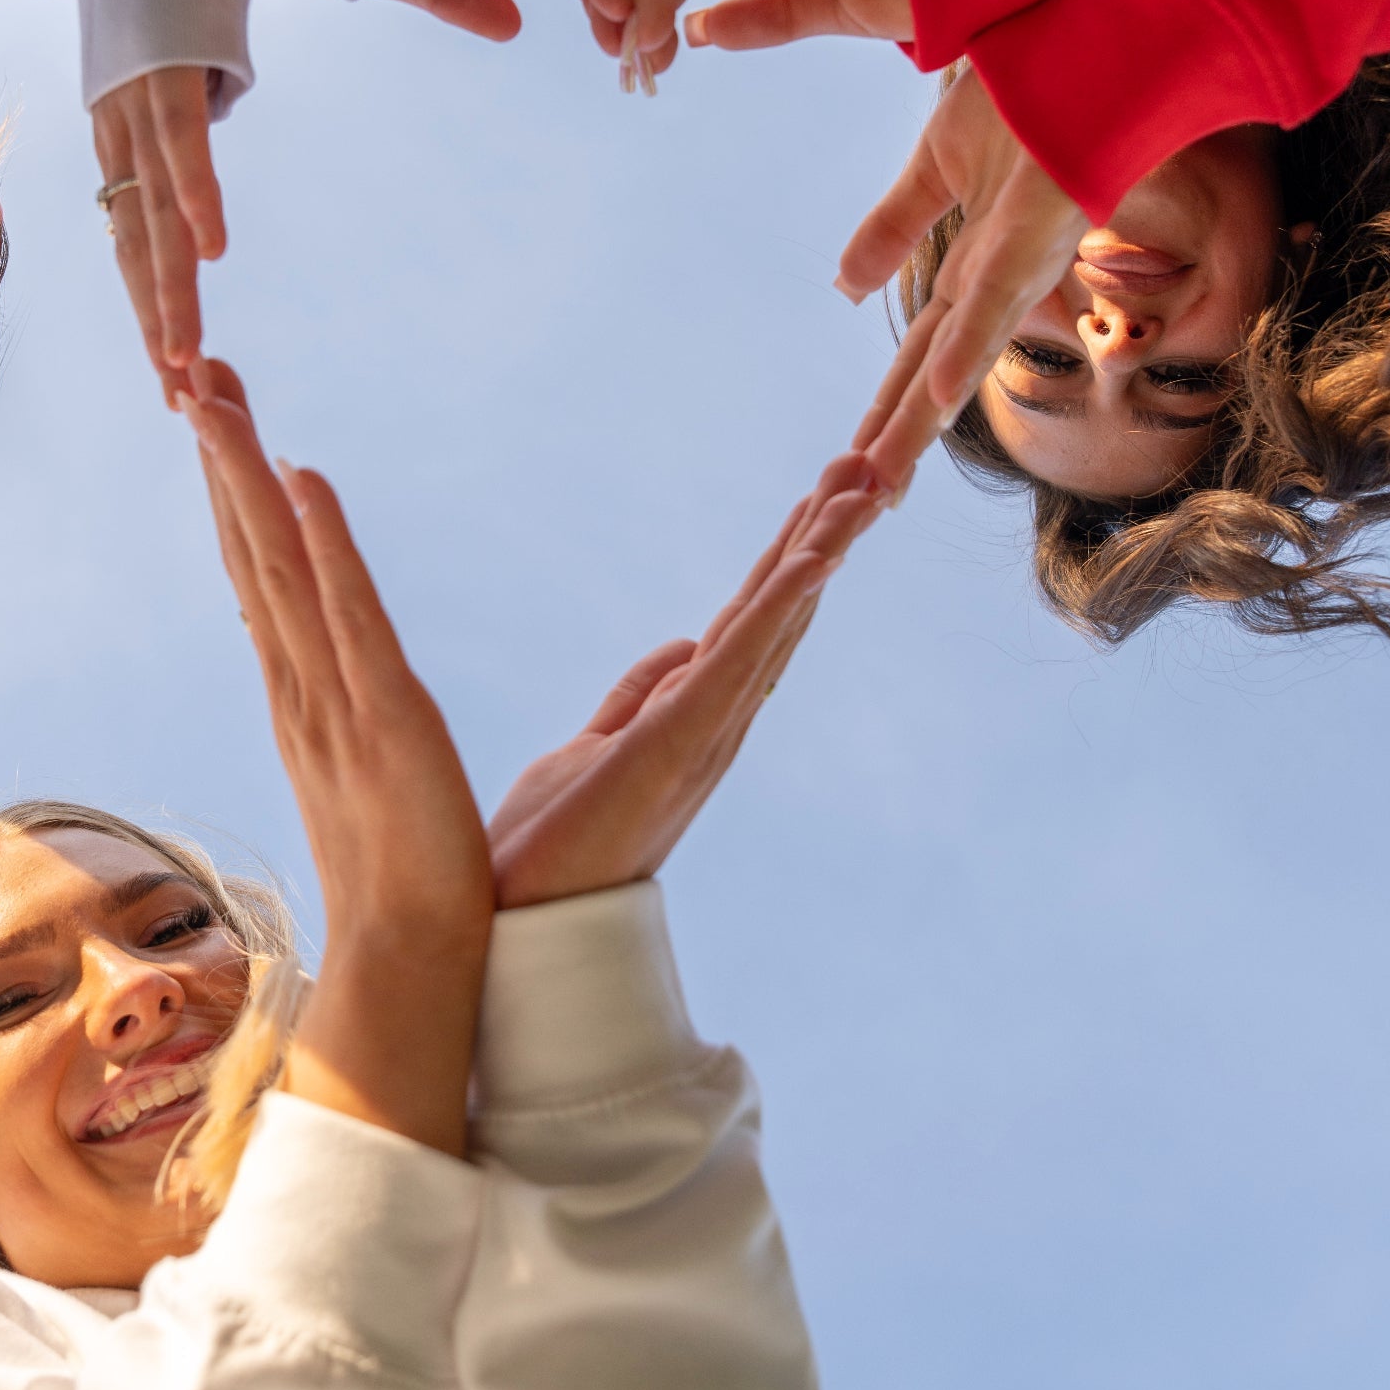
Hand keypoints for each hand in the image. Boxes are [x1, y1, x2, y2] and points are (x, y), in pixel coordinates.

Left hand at [92, 67, 224, 402]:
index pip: (138, 248)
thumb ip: (179, 138)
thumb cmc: (158, 10)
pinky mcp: (170, 74)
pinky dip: (197, 202)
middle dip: (158, 329)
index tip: (174, 383)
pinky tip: (214, 255)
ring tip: (183, 357)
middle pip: (142, 250)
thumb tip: (195, 179)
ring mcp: (142, 108)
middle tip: (179, 398)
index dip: (153, 317)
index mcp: (125, 147)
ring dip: (170, 292)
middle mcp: (124, 138)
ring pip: (157, 216)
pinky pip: (184, 146)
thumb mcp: (169, 82)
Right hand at [182, 360, 492, 1158]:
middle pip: (251, 552)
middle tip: (194, 370)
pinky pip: (347, 616)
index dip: (232, 494)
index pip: (259, 575)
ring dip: (246, 478)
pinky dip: (322, 545)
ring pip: (279, 567)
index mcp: (301, 694)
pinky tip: (300, 481)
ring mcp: (333, 699)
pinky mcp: (383, 716)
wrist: (413, 955)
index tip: (212, 418)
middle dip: (221, 460)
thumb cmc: (399, 868)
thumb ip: (342, 708)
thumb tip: (330, 666)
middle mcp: (301, 686)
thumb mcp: (363, 768)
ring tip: (219, 397)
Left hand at [488, 449, 880, 909]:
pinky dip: (779, 610)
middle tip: (874, 462)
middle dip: (827, 535)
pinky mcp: (675, 747)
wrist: (516, 926)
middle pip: (783, 612)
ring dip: (820, 553)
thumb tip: (685, 648)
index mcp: (695, 716)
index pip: (755, 620)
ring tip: (864, 486)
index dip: (795, 554)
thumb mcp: (594, 748)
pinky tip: (814, 561)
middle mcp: (715, 723)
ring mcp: (703, 735)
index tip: (830, 491)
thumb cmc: (551, 846)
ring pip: (775, 626)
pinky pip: (737, 665)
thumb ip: (640, 696)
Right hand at [839, 65, 1089, 496]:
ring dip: (917, 422)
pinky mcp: (1040, 222)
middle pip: (929, 372)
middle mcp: (997, 272)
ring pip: (957, 353)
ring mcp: (1019, 253)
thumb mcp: (942, 159)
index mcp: (976, 264)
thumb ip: (894, 225)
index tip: (851, 476)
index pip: (919, 355)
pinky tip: (936, 394)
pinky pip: (995, 293)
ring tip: (882, 484)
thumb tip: (842, 289)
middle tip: (854, 508)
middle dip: (893, 441)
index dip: (884, 414)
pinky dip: (964, 349)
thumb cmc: (1037, 85)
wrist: (1110, 27)